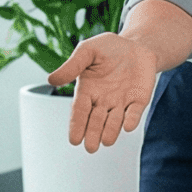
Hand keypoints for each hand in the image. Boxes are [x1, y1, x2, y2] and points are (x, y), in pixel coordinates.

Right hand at [47, 32, 161, 152]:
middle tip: (90, 147)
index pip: (80, 111)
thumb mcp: (87, 50)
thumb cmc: (108, 48)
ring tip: (106, 141)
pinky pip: (134, 112)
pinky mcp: (139, 100)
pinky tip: (128, 126)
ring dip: (111, 131)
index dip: (77, 125)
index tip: (74, 140)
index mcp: (88, 91)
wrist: (136, 45)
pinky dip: (132, 119)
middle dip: (93, 133)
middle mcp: (103, 100)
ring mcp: (122, 102)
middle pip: (96, 121)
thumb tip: (52, 80)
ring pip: (114, 121)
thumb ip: (72, 65)